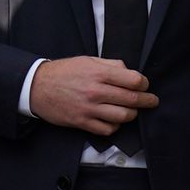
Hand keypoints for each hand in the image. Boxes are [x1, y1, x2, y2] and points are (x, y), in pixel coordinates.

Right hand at [30, 57, 158, 135]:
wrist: (37, 87)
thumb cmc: (62, 72)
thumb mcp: (87, 60)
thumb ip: (110, 65)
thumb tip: (128, 72)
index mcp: (99, 73)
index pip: (134, 80)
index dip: (144, 84)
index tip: (144, 85)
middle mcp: (96, 92)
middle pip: (132, 100)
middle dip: (147, 101)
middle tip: (151, 101)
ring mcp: (89, 109)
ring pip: (123, 117)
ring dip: (131, 115)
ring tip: (131, 111)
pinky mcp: (82, 122)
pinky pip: (107, 129)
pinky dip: (115, 126)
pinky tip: (114, 120)